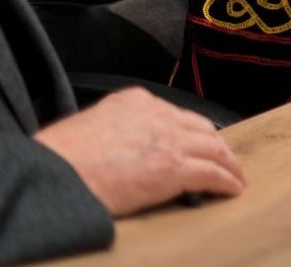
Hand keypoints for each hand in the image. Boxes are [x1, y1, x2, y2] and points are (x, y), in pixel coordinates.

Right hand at [35, 87, 244, 215]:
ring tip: (235, 175)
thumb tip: (121, 149)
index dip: (190, 131)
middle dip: (215, 144)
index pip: (174, 114)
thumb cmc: (59, 159)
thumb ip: (113, 129)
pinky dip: (227, 181)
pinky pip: (212, 173)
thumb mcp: (88, 126)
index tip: (197, 142)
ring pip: (214, 148)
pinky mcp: (174, 168)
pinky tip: (232, 189)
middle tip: (224, 158)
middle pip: (200, 128)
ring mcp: (169, 140)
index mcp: (134, 101)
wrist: (55, 175)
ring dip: (228, 163)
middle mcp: (157, 114)